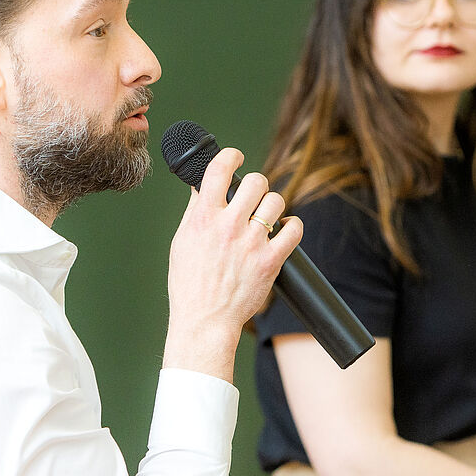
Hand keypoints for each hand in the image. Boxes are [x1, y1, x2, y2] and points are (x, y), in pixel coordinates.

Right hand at [162, 148, 302, 377]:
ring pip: (276, 201)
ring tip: (266, 216)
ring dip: (272, 204)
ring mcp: (252, 243)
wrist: (205, 320)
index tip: (236, 157)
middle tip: (253, 196)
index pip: (219, 170)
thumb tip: (202, 185)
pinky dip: (292, 225)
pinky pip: (294, 228)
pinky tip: (283, 229)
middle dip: (256, 184)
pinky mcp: (271, 260)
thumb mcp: (182, 241)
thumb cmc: (190, 283)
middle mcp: (228, 227)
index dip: (231, 156)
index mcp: (203, 219)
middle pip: (256, 181)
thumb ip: (195, 211)